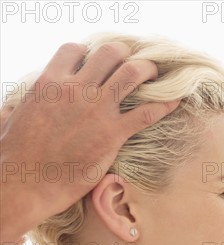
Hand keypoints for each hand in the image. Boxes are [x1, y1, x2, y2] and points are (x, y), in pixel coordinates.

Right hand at [0, 42, 179, 244]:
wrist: (26, 184)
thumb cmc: (16, 155)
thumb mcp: (16, 116)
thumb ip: (27, 102)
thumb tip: (16, 107)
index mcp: (50, 82)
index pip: (75, 50)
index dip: (90, 53)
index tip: (99, 63)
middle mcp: (76, 90)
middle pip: (110, 54)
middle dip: (125, 54)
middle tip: (134, 64)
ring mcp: (97, 110)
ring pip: (132, 73)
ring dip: (148, 70)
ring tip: (155, 75)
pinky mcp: (113, 133)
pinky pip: (148, 111)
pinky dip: (165, 104)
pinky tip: (175, 101)